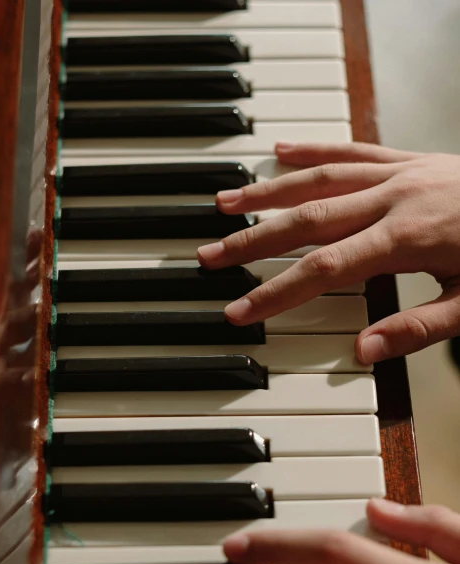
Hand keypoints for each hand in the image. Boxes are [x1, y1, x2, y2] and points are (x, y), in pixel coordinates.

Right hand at [197, 143, 459, 363]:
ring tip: (225, 203)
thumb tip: (361, 352)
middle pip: (306, 220)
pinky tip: (281, 152)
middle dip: (252, 242)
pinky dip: (314, 149)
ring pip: (319, 178)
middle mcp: (394, 198)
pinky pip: (353, 148)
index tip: (238, 309)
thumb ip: (418, 329)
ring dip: (268, 192)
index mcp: (407, 238)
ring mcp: (400, 173)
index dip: (275, 292)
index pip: (323, 269)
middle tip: (209, 254)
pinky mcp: (410, 159)